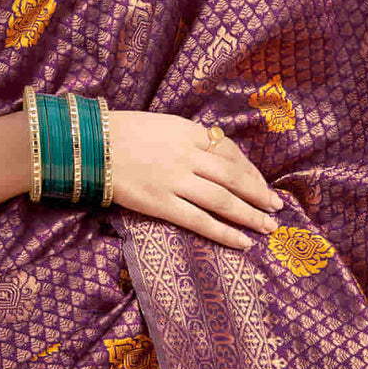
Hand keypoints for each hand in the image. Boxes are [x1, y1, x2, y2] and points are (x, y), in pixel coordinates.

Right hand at [106, 110, 282, 247]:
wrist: (90, 145)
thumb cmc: (124, 133)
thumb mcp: (164, 126)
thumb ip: (190, 140)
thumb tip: (218, 157)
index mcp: (189, 132)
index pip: (231, 153)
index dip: (251, 172)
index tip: (263, 186)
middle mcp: (187, 155)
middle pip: (234, 178)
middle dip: (259, 194)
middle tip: (276, 209)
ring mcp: (175, 180)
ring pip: (223, 200)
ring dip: (250, 215)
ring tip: (266, 227)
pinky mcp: (161, 203)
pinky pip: (199, 221)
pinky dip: (224, 232)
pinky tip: (242, 242)